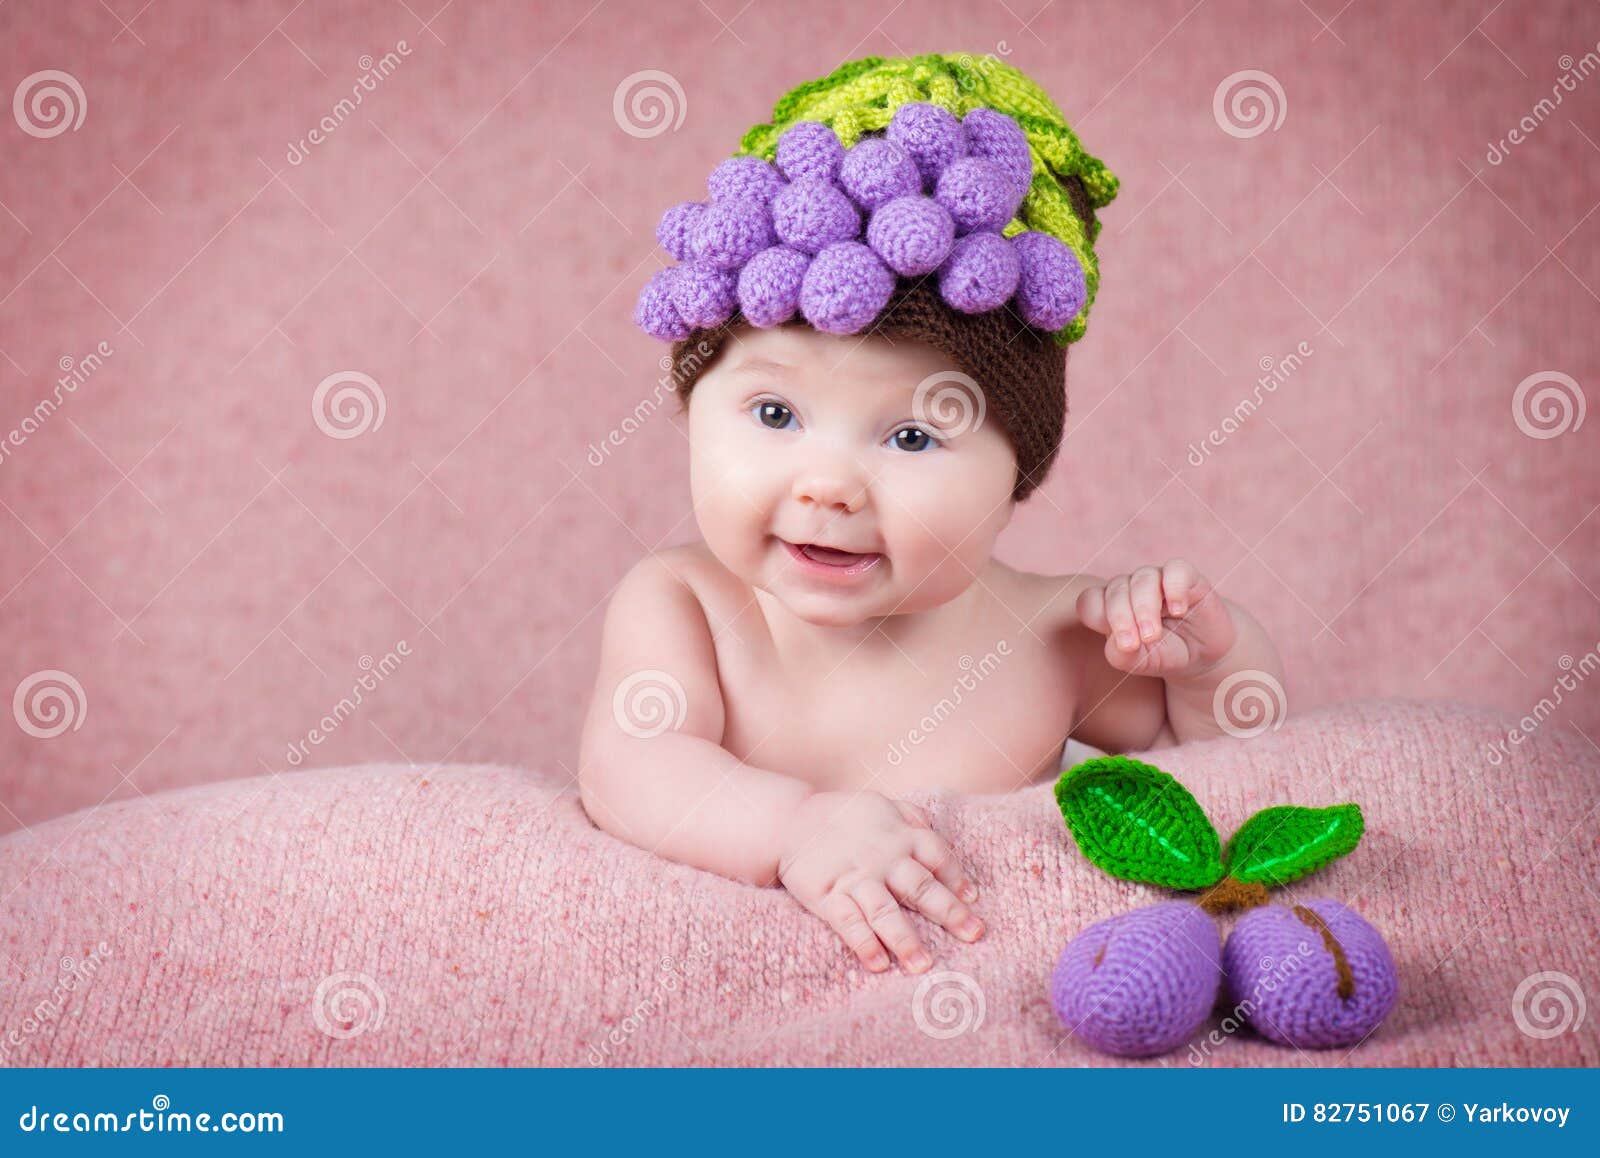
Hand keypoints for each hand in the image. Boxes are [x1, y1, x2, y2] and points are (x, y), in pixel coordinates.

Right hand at [776, 791, 983, 972]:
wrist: (790, 821)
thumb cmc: (843, 816)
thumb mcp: (881, 805)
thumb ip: (911, 817)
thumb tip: (939, 834)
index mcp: (899, 835)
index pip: (937, 856)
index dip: (957, 877)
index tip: (974, 899)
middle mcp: (882, 858)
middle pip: (920, 887)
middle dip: (949, 911)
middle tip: (973, 934)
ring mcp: (854, 878)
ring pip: (885, 911)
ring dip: (906, 939)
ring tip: (923, 964)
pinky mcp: (827, 895)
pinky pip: (847, 921)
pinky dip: (863, 942)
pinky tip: (878, 963)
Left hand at [1077, 559, 1237, 679]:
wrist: (1202, 654)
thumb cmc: (1164, 654)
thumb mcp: (1143, 662)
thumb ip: (1124, 656)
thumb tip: (1117, 645)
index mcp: (1109, 606)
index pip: (1089, 601)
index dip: (1100, 619)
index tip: (1124, 645)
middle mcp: (1130, 588)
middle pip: (1115, 591)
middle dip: (1122, 618)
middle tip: (1136, 644)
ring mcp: (1156, 579)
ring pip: (1142, 579)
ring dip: (1145, 607)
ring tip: (1153, 635)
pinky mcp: (1186, 576)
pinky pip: (1175, 570)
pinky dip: (1174, 589)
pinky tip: (1178, 610)